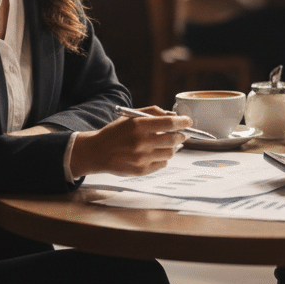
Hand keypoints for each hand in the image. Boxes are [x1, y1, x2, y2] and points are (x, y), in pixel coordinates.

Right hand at [69, 106, 192, 176]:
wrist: (97, 152)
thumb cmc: (116, 132)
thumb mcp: (131, 116)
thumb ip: (153, 112)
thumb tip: (174, 116)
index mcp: (138, 125)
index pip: (169, 123)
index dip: (183, 122)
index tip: (188, 121)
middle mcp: (141, 142)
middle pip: (174, 139)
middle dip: (181, 135)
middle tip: (182, 133)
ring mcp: (142, 158)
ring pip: (170, 153)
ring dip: (173, 147)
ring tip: (167, 143)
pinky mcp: (141, 171)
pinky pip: (163, 164)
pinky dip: (164, 157)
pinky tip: (157, 153)